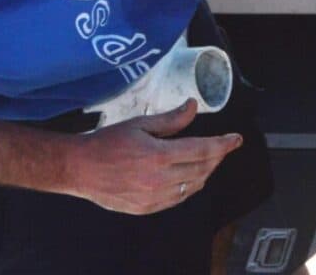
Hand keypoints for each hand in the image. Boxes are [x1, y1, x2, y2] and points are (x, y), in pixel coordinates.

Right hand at [61, 101, 240, 215]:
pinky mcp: (145, 208)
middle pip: (202, 169)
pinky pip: (177, 199)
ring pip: (193, 187)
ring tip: (209, 159)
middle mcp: (159, 180)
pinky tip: (189, 177)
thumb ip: (171, 119)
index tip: (236, 139)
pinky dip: (189, 187)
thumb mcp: (140, 124)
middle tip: (223, 146)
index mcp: (159, 156)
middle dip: (217, 157)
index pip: (203, 150)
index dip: (224, 144)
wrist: (78, 168)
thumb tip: (193, 106)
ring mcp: (152, 197)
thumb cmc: (107, 143)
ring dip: (205, 172)